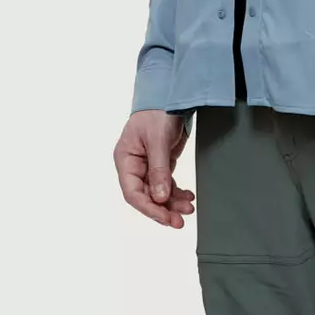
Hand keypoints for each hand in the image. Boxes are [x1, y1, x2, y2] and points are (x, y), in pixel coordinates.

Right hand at [114, 110, 195, 227]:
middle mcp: (134, 166)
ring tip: (189, 209)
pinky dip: (177, 192)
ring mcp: (148, 165)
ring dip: (173, 203)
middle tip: (180, 221)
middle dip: (163, 209)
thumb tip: (160, 199)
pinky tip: (188, 198)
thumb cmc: (158, 112)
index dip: (149, 208)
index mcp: (125, 159)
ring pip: (158, 192)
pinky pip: (167, 184)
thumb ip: (159, 170)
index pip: (132, 192)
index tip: (165, 217)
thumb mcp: (158, 140)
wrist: (172, 94)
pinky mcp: (161, 163)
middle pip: (146, 196)